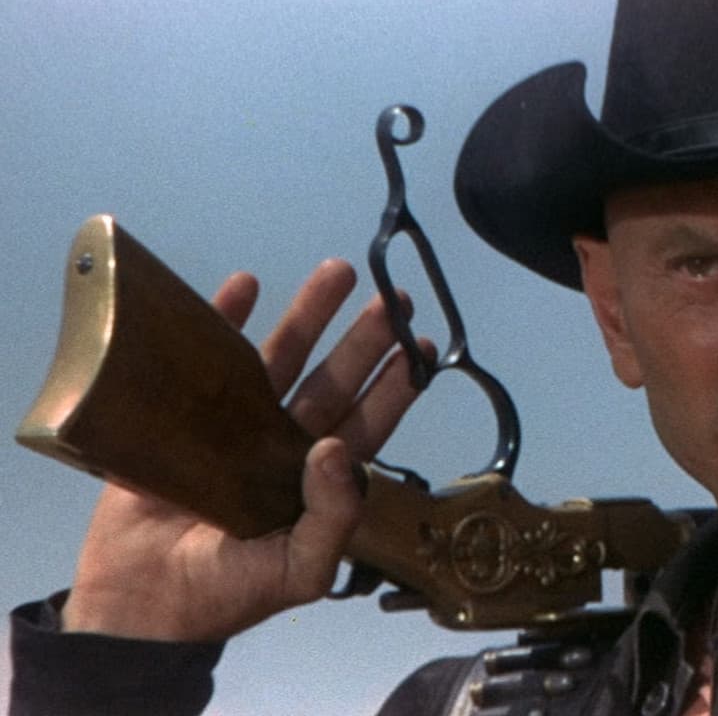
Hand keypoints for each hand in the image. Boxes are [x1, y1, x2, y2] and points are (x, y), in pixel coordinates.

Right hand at [61, 260, 429, 641]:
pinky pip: (209, 356)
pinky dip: (226, 318)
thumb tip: (340, 451)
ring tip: (337, 272)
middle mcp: (285, 442)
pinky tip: (246, 284)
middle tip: (392, 296)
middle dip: (363, 338)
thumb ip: (333, 518)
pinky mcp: (185, 412)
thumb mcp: (298, 571)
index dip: (395, 385)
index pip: (367, 422)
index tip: (420, 343)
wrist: (140, 601)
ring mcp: (236, 424)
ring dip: (307, 314)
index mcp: (317, 478)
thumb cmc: (227, 592)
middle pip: (332, 379)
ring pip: (282, 358)